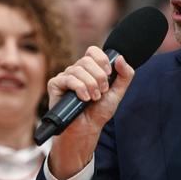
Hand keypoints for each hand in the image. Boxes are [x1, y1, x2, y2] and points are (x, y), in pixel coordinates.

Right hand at [48, 46, 134, 179]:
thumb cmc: (100, 111)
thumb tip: (120, 57)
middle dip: (99, 76)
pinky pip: (67, 78)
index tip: (109, 74)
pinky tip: (84, 99)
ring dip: (90, 85)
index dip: (101, 59)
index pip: (93, 51)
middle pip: (87, 60)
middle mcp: (77, 70)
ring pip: (78, 69)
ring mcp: (65, 76)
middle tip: (102, 92)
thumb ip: (125, 75)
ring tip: (94, 98)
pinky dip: (79, 88)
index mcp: (90, 69)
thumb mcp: (118, 92)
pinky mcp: (55, 84)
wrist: (87, 128)